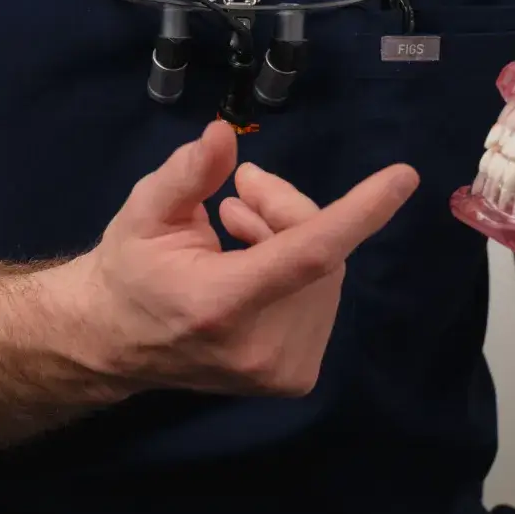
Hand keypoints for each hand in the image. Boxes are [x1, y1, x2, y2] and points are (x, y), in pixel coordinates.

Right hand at [49, 122, 416, 397]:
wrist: (112, 342)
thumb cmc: (130, 269)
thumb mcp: (144, 210)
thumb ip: (187, 174)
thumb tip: (224, 135)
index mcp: (221, 303)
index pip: (309, 255)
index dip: (358, 213)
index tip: (402, 178)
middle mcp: (261, 346)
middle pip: (317, 252)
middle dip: (285, 209)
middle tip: (238, 189)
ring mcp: (282, 370)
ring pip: (326, 273)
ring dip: (288, 235)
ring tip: (235, 223)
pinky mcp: (294, 378)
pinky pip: (319, 298)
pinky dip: (295, 268)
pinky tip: (251, 258)